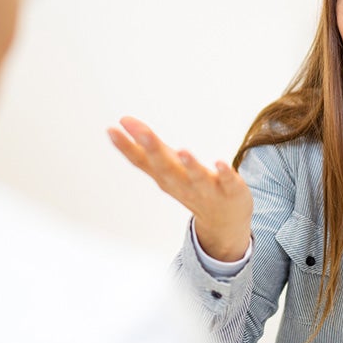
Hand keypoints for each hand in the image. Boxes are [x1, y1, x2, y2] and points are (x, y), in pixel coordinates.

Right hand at [107, 117, 252, 261]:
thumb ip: (144, 147)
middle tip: (142, 132)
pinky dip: (224, 173)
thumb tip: (122, 121)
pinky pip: (227, 182)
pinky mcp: (230, 190)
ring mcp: (207, 189)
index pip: (142, 162)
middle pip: (166, 168)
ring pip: (196, 177)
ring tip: (182, 151)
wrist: (223, 222)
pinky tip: (220, 162)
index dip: (126, 147)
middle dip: (154, 150)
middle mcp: (182, 184)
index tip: (112, 129)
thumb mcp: (166, 167)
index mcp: (165, 177)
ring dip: (190, 165)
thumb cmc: (190, 186)